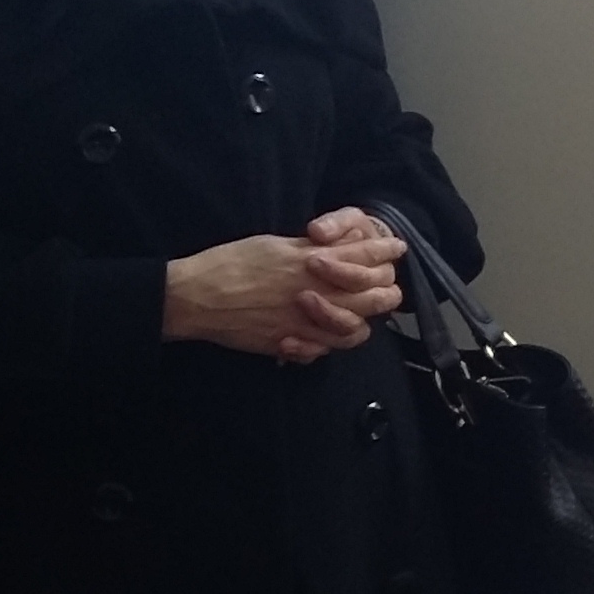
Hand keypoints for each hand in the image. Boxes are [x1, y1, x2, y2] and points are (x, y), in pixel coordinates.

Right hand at [163, 217, 406, 363]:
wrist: (197, 296)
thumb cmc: (230, 263)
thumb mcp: (273, 244)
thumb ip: (307, 248)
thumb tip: (333, 245)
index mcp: (312, 261)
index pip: (363, 254)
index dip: (384, 250)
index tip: (396, 247)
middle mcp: (317, 292)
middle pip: (373, 296)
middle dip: (386, 290)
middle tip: (389, 287)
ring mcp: (306, 321)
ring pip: (356, 328)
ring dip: (364, 320)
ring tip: (366, 314)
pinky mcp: (291, 343)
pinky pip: (326, 350)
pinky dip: (333, 343)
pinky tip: (330, 335)